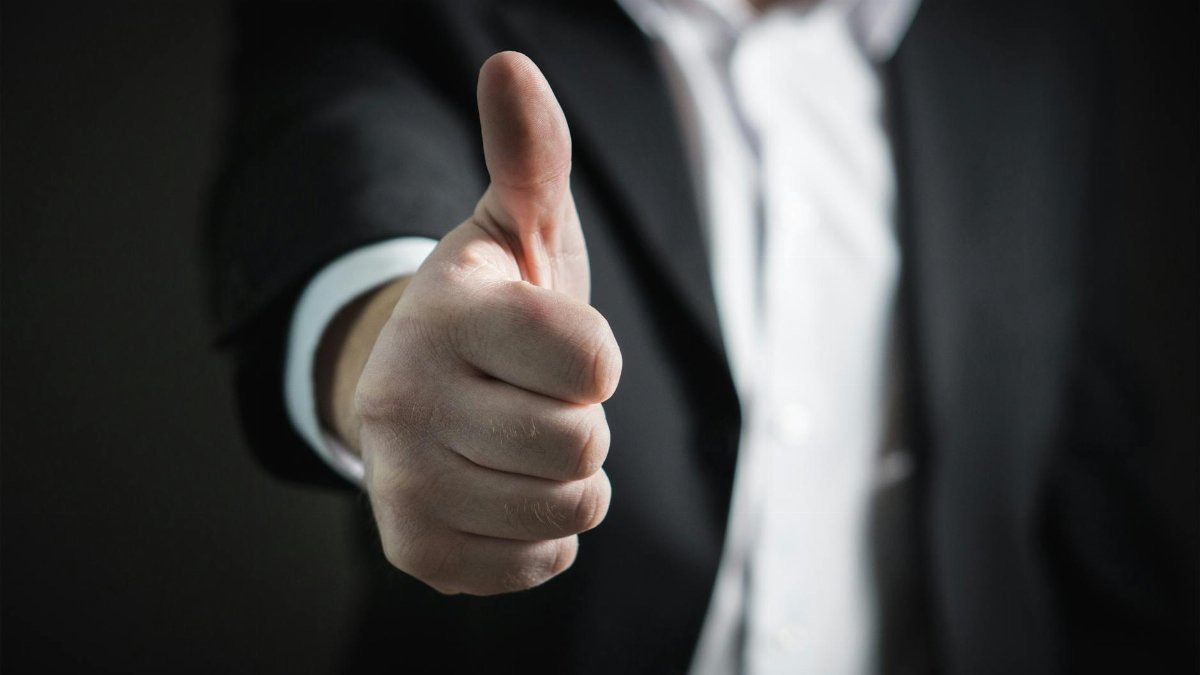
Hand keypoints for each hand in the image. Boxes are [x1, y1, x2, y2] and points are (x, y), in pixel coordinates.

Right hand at [326, 52, 620, 594]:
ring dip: (569, 477)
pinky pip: (542, 561)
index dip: (595, 357)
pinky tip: (505, 489)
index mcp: (446, 311)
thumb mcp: (514, 228)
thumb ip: (529, 156)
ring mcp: (402, 480)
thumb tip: (512, 67)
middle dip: (581, 421)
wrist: (416, 389)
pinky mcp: (414, 549)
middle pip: (582, 442)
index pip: (593, 361)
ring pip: (569, 508)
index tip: (556, 346)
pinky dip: (546, 533)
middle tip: (534, 397)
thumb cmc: (491, 310)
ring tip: (521, 441)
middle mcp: (406, 397)